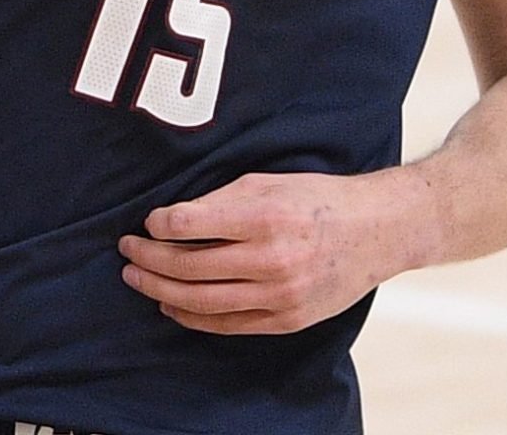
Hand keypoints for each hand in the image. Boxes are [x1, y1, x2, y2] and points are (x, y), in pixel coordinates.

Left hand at [120, 169, 429, 334]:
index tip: (149, 222)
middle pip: (186, 267)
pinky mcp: (285, 320)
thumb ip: (221, 201)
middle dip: (147, 260)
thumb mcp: (271, 182)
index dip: (158, 224)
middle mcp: (271, 259)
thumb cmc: (321, 199)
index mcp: (265, 216)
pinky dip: (191, 317)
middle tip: (128, 252)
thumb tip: (171, 220)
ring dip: (159, 291)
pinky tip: (172, 306)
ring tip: (138, 279)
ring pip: (199, 302)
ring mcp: (279, 295)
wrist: (378, 231)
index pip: (187, 225)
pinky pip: (225, 325)